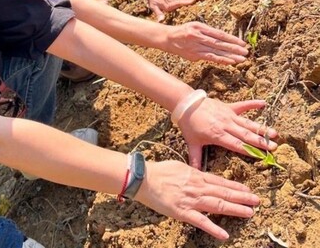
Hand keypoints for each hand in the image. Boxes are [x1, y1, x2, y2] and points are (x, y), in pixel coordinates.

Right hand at [141, 161, 259, 239]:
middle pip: (223, 193)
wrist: (144, 178)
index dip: (235, 187)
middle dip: (242, 197)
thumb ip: (192, 173)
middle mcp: (197, 188)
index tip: (248, 190)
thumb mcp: (179, 166)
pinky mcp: (182, 212)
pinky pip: (200, 222)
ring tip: (249, 212)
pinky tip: (224, 234)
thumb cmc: (159, 171)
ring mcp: (191, 201)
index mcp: (195, 176)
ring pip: (217, 205)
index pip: (220, 182)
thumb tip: (200, 175)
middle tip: (257, 201)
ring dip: (235, 210)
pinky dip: (213, 228)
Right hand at [166, 22, 247, 64]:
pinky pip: (209, 58)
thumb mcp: (195, 26)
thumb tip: (223, 39)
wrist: (166, 38)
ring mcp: (195, 47)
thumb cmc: (183, 31)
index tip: (243, 43)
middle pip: (219, 43)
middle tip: (246, 52)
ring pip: (216, 52)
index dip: (232, 39)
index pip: (219, 34)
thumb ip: (208, 32)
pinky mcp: (193, 55)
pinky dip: (220, 60)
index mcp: (200, 27)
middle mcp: (198, 37)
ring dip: (230, 56)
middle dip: (234, 48)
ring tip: (242, 59)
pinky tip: (229, 62)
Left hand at [178, 97, 277, 168]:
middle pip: (246, 135)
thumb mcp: (192, 142)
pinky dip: (252, 104)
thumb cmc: (189, 124)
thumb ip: (195, 158)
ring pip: (247, 123)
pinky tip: (264, 103)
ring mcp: (228, 115)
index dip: (250, 150)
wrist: (185, 104)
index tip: (262, 156)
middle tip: (275, 147)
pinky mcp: (228, 107)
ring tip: (275, 133)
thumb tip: (195, 172)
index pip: (236, 145)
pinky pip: (242, 105)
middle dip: (261, 142)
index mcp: (217, 135)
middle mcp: (225, 125)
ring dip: (261, 128)